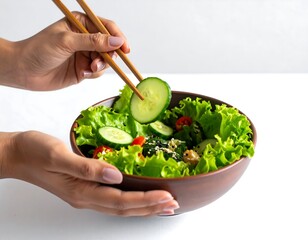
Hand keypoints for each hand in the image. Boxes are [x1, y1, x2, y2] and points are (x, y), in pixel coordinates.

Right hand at [1, 131, 178, 215]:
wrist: (17, 155)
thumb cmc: (34, 152)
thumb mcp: (58, 156)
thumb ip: (86, 167)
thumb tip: (115, 174)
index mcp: (81, 192)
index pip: (120, 201)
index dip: (145, 200)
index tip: (166, 196)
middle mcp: (86, 197)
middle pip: (124, 208)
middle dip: (150, 208)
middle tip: (173, 204)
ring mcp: (85, 194)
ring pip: (120, 206)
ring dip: (143, 207)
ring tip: (163, 205)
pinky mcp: (85, 188)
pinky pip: (113, 198)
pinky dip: (131, 200)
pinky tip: (139, 196)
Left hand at [6, 12, 129, 89]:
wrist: (25, 71)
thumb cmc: (39, 50)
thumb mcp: (67, 41)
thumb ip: (93, 41)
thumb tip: (117, 42)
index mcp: (81, 24)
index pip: (106, 27)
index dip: (118, 37)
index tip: (125, 48)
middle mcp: (85, 38)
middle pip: (109, 45)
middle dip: (109, 55)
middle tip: (102, 61)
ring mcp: (85, 54)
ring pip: (106, 60)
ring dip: (100, 65)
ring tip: (88, 69)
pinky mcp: (84, 69)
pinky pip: (98, 71)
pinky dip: (93, 73)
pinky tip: (82, 73)